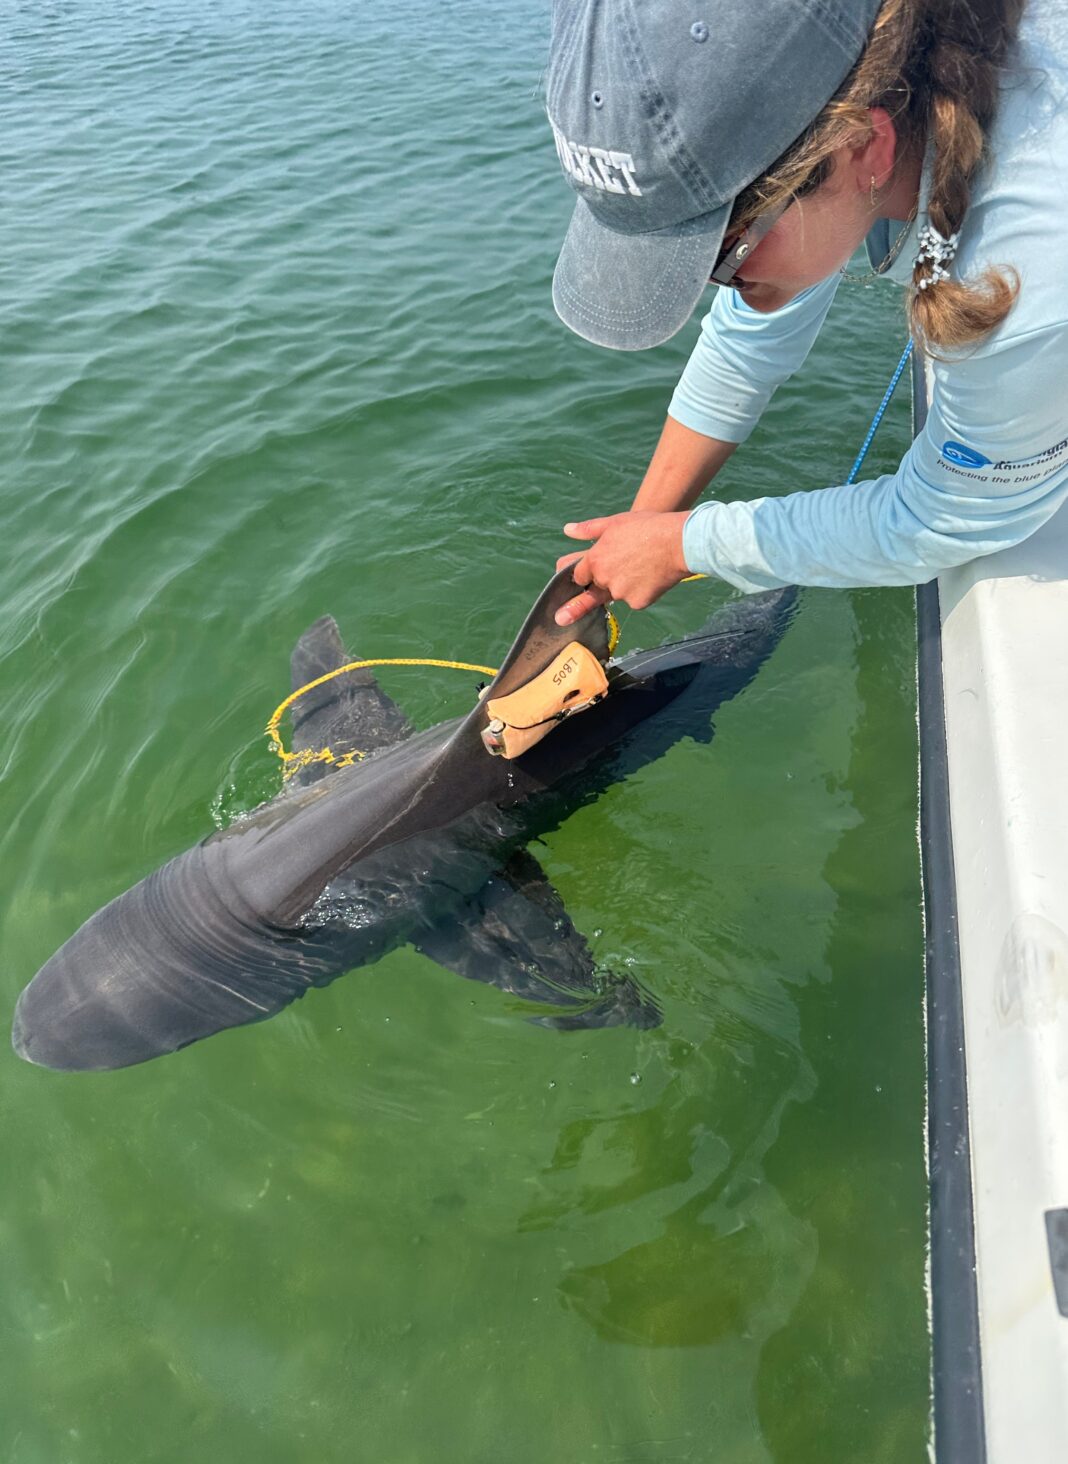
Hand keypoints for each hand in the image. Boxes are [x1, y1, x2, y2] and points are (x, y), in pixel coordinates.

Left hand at [554, 511, 690, 626]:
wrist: (678, 542)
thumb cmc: (646, 527)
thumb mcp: (615, 522)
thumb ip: (589, 529)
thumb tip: (567, 530)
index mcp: (594, 560)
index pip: (578, 576)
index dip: (585, 574)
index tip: (593, 572)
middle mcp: (604, 579)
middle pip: (597, 587)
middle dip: (605, 581)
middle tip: (625, 566)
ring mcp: (620, 593)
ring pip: (617, 593)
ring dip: (624, 585)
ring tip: (642, 565)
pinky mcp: (637, 602)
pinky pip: (634, 600)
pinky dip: (640, 592)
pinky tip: (652, 576)